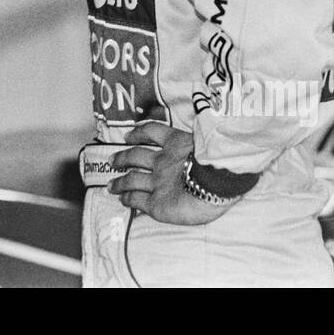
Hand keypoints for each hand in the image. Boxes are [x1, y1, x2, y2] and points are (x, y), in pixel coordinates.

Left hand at [108, 122, 238, 225]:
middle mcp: (162, 161)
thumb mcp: (212, 143)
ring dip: (120, 181)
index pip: (153, 131)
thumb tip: (211, 138)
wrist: (218, 182)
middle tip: (112, 161)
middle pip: (135, 156)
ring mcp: (157, 182)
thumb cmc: (222, 162)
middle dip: (123, 158)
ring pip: (131, 179)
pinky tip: (123, 199)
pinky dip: (128, 198)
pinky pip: (137, 199)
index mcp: (177, 143)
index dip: (139, 132)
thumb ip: (205, 143)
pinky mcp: (156, 203)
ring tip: (111, 185)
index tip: (129, 135)